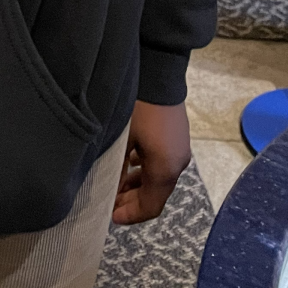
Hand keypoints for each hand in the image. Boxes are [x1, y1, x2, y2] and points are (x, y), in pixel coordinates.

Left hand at [112, 100, 190, 224]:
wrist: (158, 71)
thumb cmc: (137, 108)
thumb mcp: (121, 140)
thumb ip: (116, 170)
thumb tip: (110, 191)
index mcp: (166, 169)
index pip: (151, 206)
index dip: (131, 215)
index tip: (110, 216)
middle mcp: (177, 162)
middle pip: (155, 193)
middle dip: (131, 200)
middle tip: (108, 201)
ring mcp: (178, 149)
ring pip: (157, 177)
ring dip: (136, 184)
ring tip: (113, 182)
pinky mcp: (176, 136)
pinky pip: (160, 162)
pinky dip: (143, 169)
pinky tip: (126, 162)